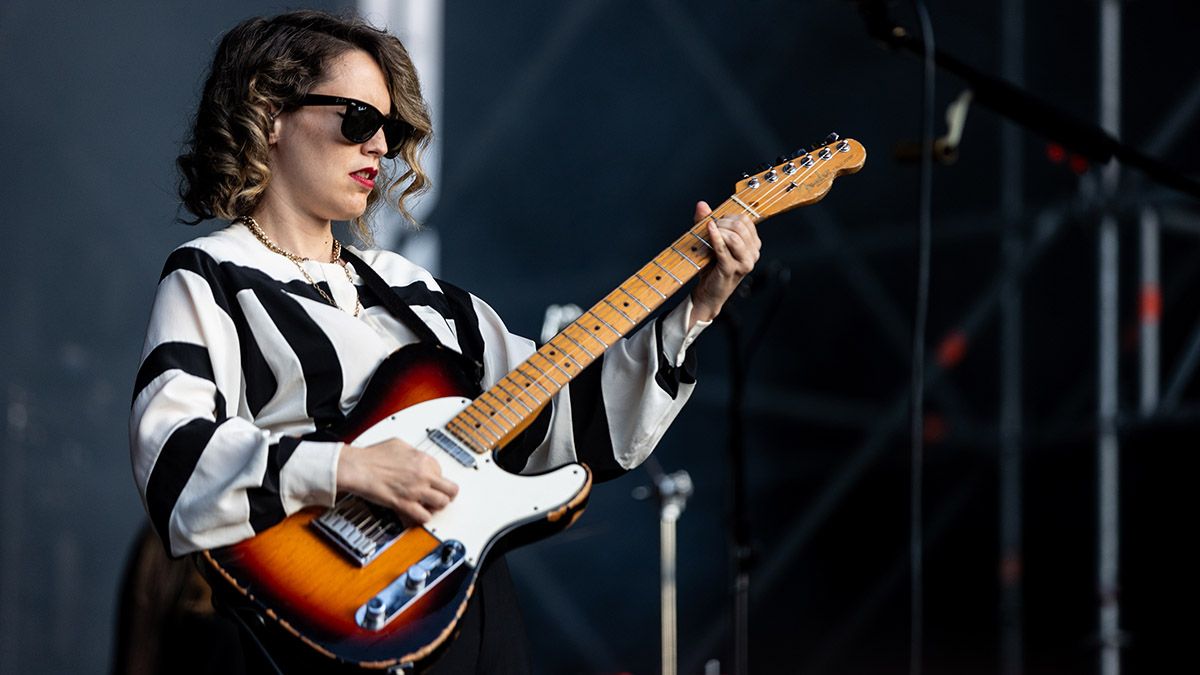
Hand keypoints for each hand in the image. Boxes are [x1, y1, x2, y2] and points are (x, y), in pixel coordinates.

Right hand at [336, 439, 458, 525]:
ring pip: (442, 503)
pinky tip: (418, 513)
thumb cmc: (372, 456)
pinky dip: (423, 517)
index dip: (437, 478)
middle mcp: (423, 475)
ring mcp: (415, 491)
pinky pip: (424, 516)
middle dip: (448, 494)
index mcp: (423, 459)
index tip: (432, 481)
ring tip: (431, 506)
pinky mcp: (404, 504)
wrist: (358, 468)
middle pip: (451, 489)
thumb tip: (417, 457)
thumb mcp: (399, 444)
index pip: (442, 471)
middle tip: (443, 496)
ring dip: (437, 506)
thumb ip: (413, 452)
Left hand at [689, 201, 761, 325]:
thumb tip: (702, 204)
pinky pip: (723, 249)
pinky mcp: (731, 269)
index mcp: (754, 246)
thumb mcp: (713, 242)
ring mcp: (744, 263)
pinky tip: (709, 230)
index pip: (746, 221)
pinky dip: (715, 237)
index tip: (716, 221)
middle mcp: (753, 254)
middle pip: (741, 226)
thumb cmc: (713, 267)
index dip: (729, 216)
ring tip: (708, 231)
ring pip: (735, 237)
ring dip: (719, 230)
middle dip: (723, 222)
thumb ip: (709, 222)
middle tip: (710, 226)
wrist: (708, 293)